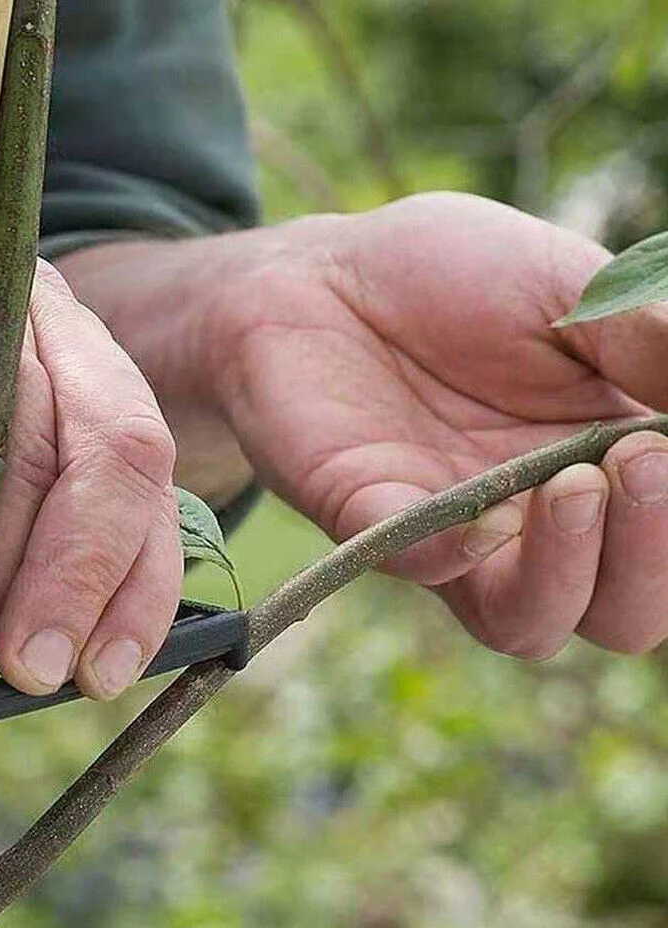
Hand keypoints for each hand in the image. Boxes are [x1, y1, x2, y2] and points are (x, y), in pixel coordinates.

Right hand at [0, 227, 180, 697]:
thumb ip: (7, 575)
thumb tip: (57, 655)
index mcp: (76, 375)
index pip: (145, 477)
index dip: (136, 581)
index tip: (102, 673)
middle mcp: (36, 324)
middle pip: (112, 450)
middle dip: (75, 581)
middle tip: (30, 671)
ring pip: (10, 440)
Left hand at [61, 193, 667, 658]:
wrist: (323, 273)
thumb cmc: (450, 276)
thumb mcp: (571, 289)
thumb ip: (649, 343)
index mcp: (603, 465)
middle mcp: (536, 520)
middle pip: (621, 613)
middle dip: (651, 557)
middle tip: (641, 462)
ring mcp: (453, 532)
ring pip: (529, 622)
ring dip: (571, 573)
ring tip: (576, 484)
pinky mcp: (370, 523)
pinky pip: (422, 571)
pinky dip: (456, 556)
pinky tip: (479, 517)